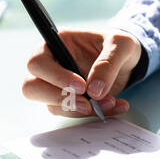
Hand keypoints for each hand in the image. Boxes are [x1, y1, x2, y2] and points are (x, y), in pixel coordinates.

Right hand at [22, 29, 139, 117]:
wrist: (128, 62)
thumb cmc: (119, 46)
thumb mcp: (121, 45)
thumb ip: (108, 64)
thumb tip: (94, 91)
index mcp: (56, 44)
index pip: (37, 63)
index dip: (55, 77)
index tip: (82, 86)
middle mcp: (50, 65)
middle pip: (31, 87)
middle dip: (58, 98)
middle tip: (87, 103)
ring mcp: (55, 85)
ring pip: (50, 105)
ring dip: (79, 109)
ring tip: (109, 102)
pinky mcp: (66, 101)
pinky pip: (70, 113)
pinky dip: (91, 114)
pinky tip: (113, 105)